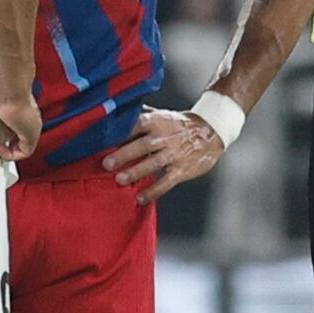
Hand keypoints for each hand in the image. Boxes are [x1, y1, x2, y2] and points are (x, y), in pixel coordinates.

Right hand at [0, 27, 41, 162]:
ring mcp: (27, 124)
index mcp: (7, 99)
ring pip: (23, 141)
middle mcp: (19, 111)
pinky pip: (24, 151)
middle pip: (16, 127)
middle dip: (5, 134)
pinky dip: (11, 154)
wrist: (6, 87)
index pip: (7, 111)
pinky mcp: (30, 135)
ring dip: (9, 146)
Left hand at [100, 105, 225, 201]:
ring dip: (136, 172)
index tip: (102, 142)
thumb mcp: (161, 115)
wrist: (211, 131)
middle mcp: (164, 137)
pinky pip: (166, 182)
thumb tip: (114, 114)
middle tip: (106, 164)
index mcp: (157, 122)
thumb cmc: (179, 124)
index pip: (135, 125)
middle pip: (142, 145)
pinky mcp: (182, 169)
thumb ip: (139, 116)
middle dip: (124, 155)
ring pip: (153, 163)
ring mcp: (174, 154)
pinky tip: (140, 198)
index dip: (120, 134)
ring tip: (120, 180)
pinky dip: (154, 191)